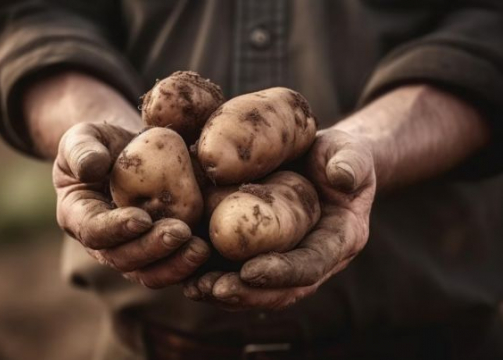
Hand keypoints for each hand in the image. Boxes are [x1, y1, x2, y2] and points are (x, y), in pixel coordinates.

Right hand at [53, 121, 209, 287]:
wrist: (128, 151)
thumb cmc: (101, 143)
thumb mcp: (83, 137)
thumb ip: (81, 150)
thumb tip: (90, 168)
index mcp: (79, 217)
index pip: (93, 231)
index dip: (116, 229)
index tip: (141, 218)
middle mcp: (104, 242)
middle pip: (124, 258)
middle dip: (152, 248)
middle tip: (179, 233)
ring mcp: (132, 250)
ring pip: (150, 272)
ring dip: (175, 265)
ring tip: (200, 249)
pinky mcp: (160, 252)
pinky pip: (173, 268)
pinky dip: (190, 266)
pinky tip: (211, 252)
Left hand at [184, 129, 374, 309]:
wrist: (323, 161)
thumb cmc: (337, 154)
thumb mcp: (350, 152)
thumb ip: (350, 162)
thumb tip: (342, 177)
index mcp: (340, 239)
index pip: (311, 265)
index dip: (282, 272)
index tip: (249, 271)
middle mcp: (314, 258)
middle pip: (282, 290)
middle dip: (247, 293)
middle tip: (213, 289)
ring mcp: (289, 259)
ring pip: (258, 289)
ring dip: (226, 293)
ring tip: (194, 288)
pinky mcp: (266, 253)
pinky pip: (241, 273)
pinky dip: (215, 276)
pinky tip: (187, 273)